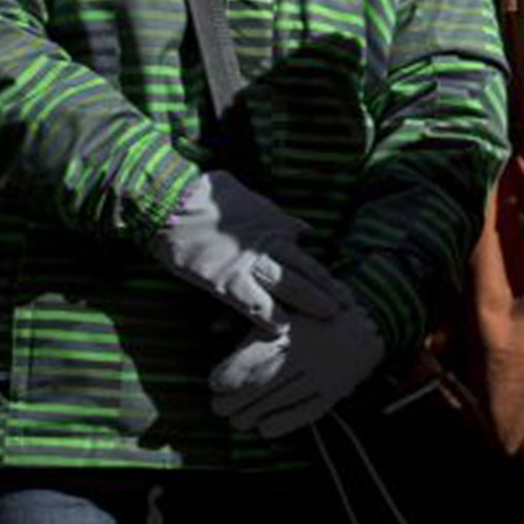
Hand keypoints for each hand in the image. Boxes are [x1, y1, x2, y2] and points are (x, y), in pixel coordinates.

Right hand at [149, 170, 342, 333]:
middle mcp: (266, 244)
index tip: (342, 290)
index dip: (325, 276)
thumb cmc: (207, 195)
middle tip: (349, 307)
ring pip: (287, 285)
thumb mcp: (251, 198)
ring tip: (331, 316)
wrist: (174, 203)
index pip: (306, 256)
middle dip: (328, 290)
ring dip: (310, 301)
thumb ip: (279, 216)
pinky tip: (283, 328)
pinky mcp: (224, 279)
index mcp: (273, 225)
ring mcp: (247, 263)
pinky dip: (268, 315)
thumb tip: (305, 228)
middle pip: (305, 271)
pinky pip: (252, 301)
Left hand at [209, 290, 385, 436]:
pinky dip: (279, 425)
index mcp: (289, 329)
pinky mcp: (334, 392)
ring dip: (250, 416)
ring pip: (277, 403)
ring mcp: (321, 375)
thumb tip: (213, 326)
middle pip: (258, 386)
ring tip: (237, 419)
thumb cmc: (315, 312)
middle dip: (232, 402)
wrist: (369, 322)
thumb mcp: (284, 305)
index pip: (249, 361)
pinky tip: (264, 427)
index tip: (215, 383)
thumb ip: (250, 316)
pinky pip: (303, 415)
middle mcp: (304, 353)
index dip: (227, 377)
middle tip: (219, 407)